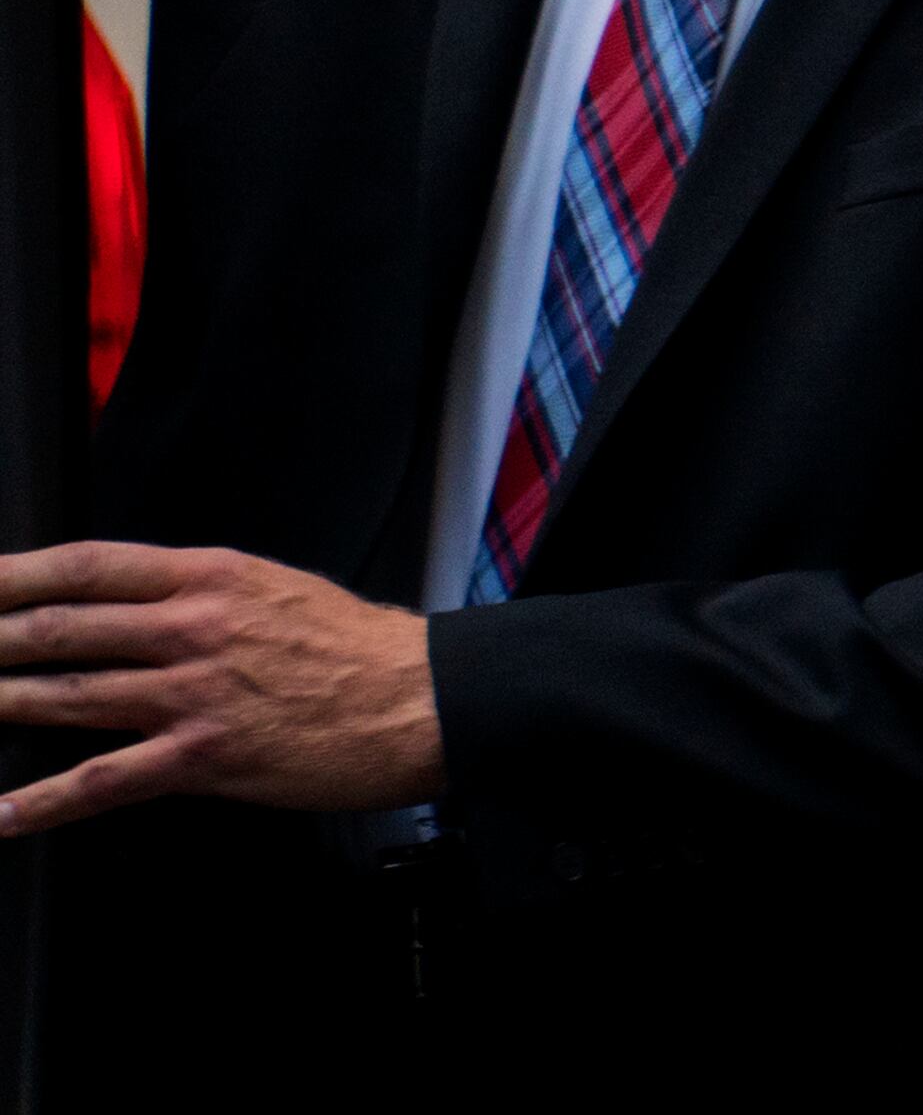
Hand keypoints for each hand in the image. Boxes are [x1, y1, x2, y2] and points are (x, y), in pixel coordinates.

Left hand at [0, 543, 445, 833]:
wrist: (424, 699)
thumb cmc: (364, 649)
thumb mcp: (280, 589)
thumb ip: (206, 593)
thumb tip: (141, 604)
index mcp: (212, 577)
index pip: (89, 565)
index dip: (16, 574)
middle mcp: (194, 627)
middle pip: (60, 627)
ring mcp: (194, 692)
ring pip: (68, 694)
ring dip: (1, 703)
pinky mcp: (205, 755)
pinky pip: (106, 780)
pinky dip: (44, 802)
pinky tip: (4, 814)